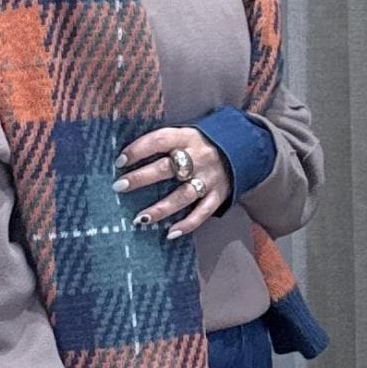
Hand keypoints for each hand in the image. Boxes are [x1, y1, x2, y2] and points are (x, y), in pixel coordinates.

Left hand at [113, 125, 229, 238]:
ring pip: (182, 196)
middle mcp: (198, 157)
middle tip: (119, 186)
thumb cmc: (205, 143)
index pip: (159, 140)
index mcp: (188, 137)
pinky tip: (170, 233)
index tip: (120, 161)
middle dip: (141, 178)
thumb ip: (166, 142)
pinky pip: (202, 213)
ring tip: (140, 219)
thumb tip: (131, 156)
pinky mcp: (219, 195)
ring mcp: (209, 179)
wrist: (246, 148)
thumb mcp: (188, 133)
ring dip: (160, 209)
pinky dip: (187, 225)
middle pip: (166, 169)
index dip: (138, 149)